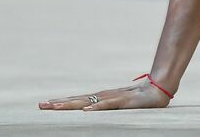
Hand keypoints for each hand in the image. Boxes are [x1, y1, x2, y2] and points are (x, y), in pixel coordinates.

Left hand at [38, 78, 170, 111]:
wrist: (158, 89)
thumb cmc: (140, 98)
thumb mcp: (120, 105)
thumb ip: (108, 107)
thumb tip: (94, 110)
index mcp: (101, 98)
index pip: (77, 100)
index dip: (62, 102)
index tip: (46, 104)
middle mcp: (103, 97)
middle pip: (77, 100)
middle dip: (59, 104)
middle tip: (41, 105)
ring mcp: (112, 99)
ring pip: (87, 102)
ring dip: (71, 105)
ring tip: (55, 107)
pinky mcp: (123, 102)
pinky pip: (107, 106)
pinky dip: (95, 108)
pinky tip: (85, 111)